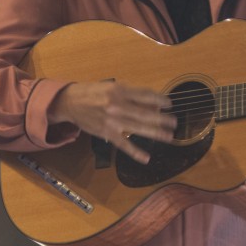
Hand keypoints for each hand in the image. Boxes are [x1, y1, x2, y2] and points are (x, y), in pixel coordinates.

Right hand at [50, 80, 174, 163]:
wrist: (70, 102)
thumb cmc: (92, 92)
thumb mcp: (111, 87)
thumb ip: (129, 94)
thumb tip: (150, 103)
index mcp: (119, 90)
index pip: (145, 95)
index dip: (159, 99)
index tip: (169, 103)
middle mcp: (117, 105)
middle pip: (145, 113)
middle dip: (162, 119)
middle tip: (175, 122)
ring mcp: (112, 121)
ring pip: (138, 128)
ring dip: (155, 133)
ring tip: (169, 137)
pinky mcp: (107, 133)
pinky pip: (123, 144)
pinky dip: (135, 152)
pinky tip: (146, 158)